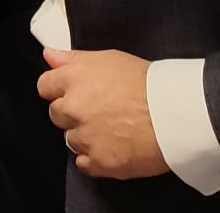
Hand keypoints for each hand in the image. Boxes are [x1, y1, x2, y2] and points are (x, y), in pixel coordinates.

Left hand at [38, 48, 167, 179]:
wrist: (175, 113)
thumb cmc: (148, 83)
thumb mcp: (109, 59)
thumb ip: (73, 58)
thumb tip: (49, 55)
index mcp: (74, 79)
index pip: (45, 86)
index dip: (58, 90)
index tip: (70, 94)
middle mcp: (74, 107)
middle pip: (56, 114)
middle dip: (72, 113)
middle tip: (98, 112)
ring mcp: (85, 136)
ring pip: (71, 139)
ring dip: (85, 136)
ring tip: (111, 130)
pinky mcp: (100, 162)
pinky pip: (83, 164)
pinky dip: (95, 158)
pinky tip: (112, 147)